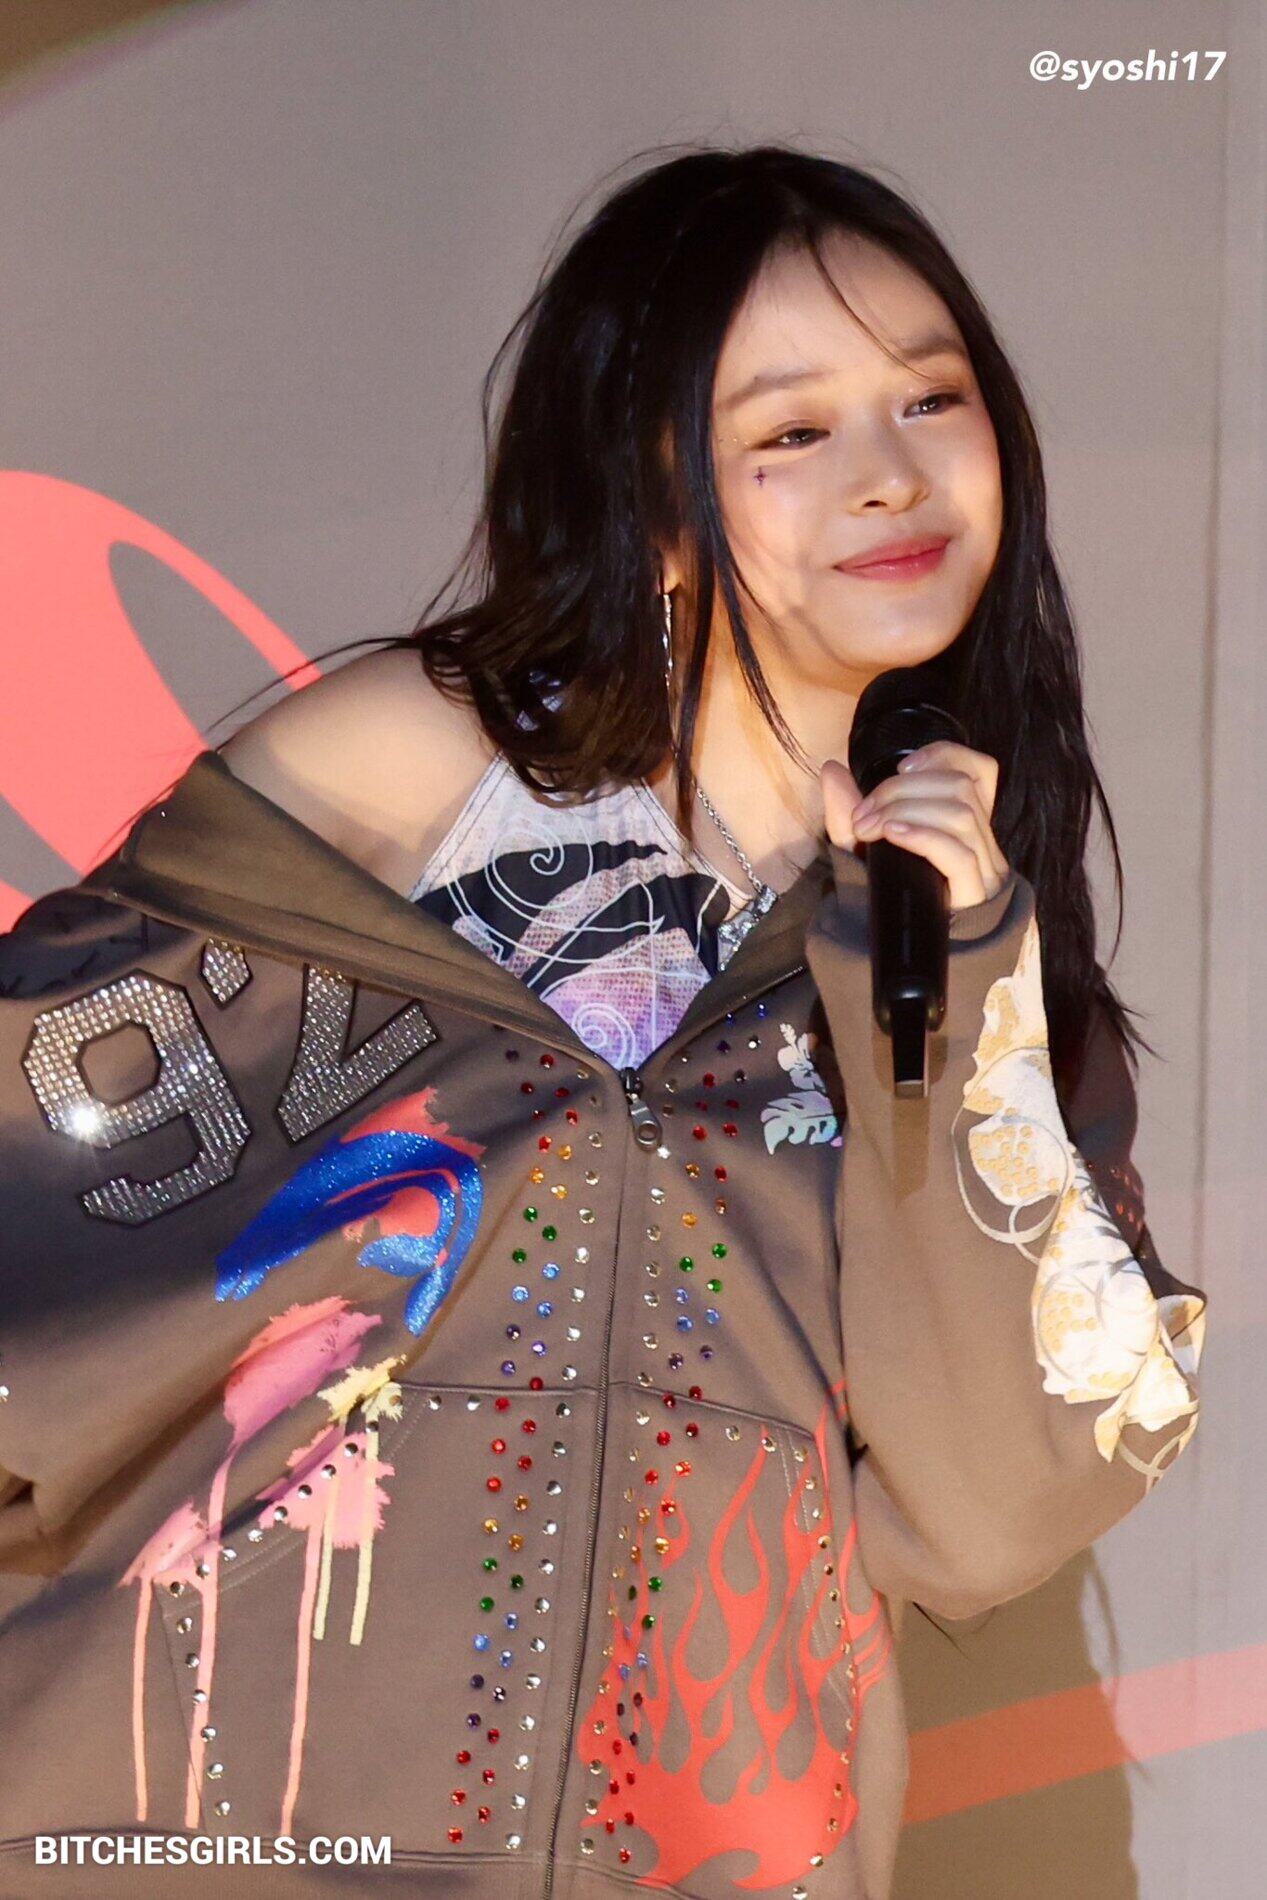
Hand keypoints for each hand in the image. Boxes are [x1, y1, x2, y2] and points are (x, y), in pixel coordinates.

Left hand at [821, 740, 1011, 911]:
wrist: (895, 950)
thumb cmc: (888, 894)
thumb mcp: (862, 846)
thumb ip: (848, 809)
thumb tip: (831, 770)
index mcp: (965, 823)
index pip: (979, 771)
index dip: (945, 756)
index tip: (902, 768)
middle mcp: (983, 841)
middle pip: (960, 788)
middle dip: (904, 790)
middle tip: (865, 814)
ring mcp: (984, 868)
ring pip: (961, 815)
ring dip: (907, 811)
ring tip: (871, 828)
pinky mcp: (975, 894)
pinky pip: (960, 854)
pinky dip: (923, 835)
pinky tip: (893, 835)